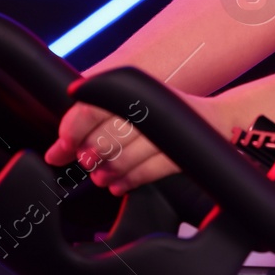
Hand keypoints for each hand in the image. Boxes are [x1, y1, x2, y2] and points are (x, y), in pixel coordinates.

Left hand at [44, 89, 227, 196]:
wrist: (218, 122)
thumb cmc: (164, 118)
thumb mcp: (131, 110)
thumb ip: (93, 126)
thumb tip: (57, 151)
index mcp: (133, 91)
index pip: (92, 108)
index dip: (73, 130)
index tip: (63, 148)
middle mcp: (149, 106)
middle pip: (108, 135)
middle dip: (92, 154)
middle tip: (87, 162)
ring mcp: (167, 129)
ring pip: (126, 155)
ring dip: (109, 170)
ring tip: (103, 176)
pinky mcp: (181, 151)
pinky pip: (149, 171)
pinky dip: (129, 181)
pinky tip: (119, 184)